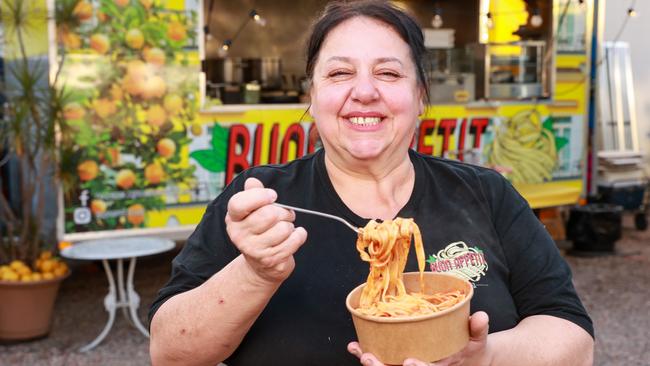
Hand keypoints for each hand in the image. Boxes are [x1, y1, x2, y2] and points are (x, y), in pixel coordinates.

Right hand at [225, 177, 306, 283]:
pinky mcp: (269, 260)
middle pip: (269, 214)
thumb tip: (252, 181)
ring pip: (283, 228)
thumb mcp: (253, 210)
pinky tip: (293, 236)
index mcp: (233, 218)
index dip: (259, 196)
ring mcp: (253, 249)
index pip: (239, 204)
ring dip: (290, 226)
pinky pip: (293, 241)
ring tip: (285, 229)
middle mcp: (239, 235)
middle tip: (284, 215)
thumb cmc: (259, 230)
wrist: (260, 264)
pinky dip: (299, 236)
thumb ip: (253, 193)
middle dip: (283, 212)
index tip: (272, 196)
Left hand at [348, 312, 490, 365]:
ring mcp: (409, 365)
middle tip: (369, 359)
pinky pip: (382, 358)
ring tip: (359, 351)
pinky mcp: (399, 359)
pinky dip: (367, 353)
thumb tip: (480, 316)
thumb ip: (478, 329)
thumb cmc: (470, 347)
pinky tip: (355, 346)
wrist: (466, 358)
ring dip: (372, 362)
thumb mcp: (478, 339)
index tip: (409, 361)